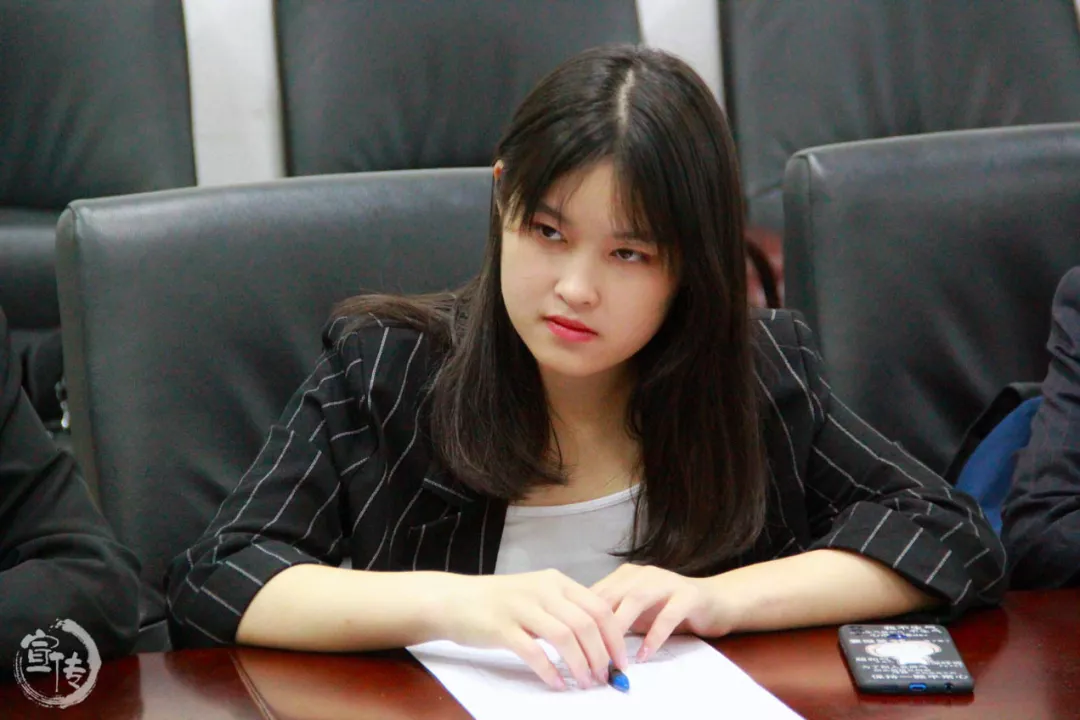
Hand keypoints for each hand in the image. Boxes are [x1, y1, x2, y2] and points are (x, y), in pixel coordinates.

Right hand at [433, 570, 628, 689]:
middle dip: (601, 655)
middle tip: (605, 677)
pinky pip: (534, 652)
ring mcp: (521, 607)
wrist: (455, 600)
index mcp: (556, 581)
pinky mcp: (502, 627)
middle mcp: (542, 590)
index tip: (621, 661)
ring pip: (564, 637)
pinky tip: (557, 684)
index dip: (615, 637)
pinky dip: (550, 671)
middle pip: (586, 624)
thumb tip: (598, 641)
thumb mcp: (537, 595)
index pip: (598, 607)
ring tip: (585, 683)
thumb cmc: (499, 601)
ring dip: (580, 665)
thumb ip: (564, 610)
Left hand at [591, 564, 734, 660]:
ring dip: (621, 628)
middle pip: (612, 595)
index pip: (596, 594)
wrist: (717, 601)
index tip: (571, 643)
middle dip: (597, 625)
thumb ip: (614, 618)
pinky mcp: (688, 595)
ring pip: (636, 600)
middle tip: (588, 654)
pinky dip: (654, 635)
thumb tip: (582, 640)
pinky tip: (644, 654)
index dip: (582, 617)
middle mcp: (643, 574)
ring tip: (613, 656)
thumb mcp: (637, 613)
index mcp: (626, 576)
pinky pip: (668, 615)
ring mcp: (666, 582)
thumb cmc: (670, 609)